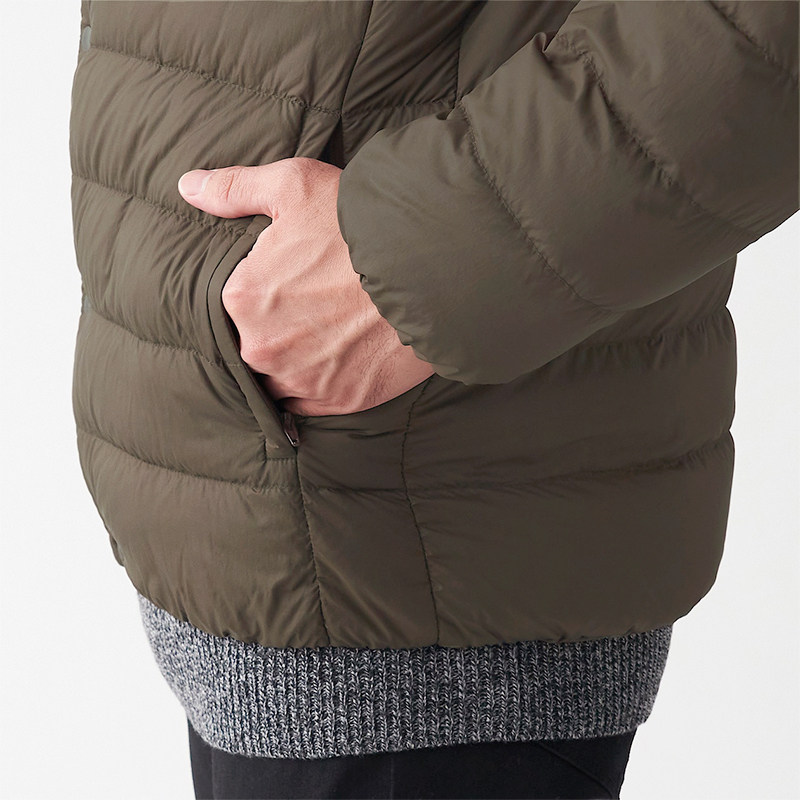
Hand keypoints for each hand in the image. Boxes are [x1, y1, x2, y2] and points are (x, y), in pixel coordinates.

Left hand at [178, 157, 434, 415]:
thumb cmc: (363, 225)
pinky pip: (310, 401)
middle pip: (254, 340)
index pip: (232, 302)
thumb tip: (189, 187)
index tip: (286, 277)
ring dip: (294, 359)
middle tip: (313, 302)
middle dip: (276, 325)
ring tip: (326, 333)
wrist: (433, 271)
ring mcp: (301, 380)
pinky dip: (318, 382)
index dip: (259, 287)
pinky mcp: (338, 402)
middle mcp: (263, 348)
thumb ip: (235, 189)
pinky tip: (338, 358)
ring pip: (279, 375)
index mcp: (241, 297)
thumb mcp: (295, 186)